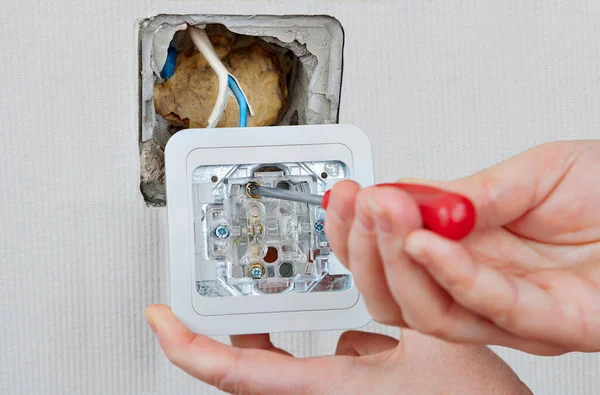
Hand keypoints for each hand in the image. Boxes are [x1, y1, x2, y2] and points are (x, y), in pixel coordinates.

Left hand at [144, 304, 528, 393]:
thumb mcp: (438, 344)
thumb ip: (400, 299)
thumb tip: (377, 256)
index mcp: (332, 391)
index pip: (237, 374)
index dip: (189, 346)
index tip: (160, 319)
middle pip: (252, 369)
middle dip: (234, 331)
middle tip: (215, 301)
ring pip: (284, 366)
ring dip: (276, 331)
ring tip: (274, 297)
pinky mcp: (355, 394)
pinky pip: (317, 365)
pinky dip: (314, 338)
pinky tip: (339, 316)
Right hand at [325, 140, 599, 354]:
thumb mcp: (532, 173)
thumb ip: (470, 192)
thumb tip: (407, 198)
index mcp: (470, 251)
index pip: (393, 257)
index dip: (357, 233)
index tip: (344, 197)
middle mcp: (480, 287)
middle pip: (397, 296)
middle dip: (366, 249)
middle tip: (360, 203)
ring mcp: (511, 311)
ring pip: (428, 312)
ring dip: (397, 261)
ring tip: (385, 212)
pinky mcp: (551, 325)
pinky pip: (488, 308)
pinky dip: (452, 274)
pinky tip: (429, 241)